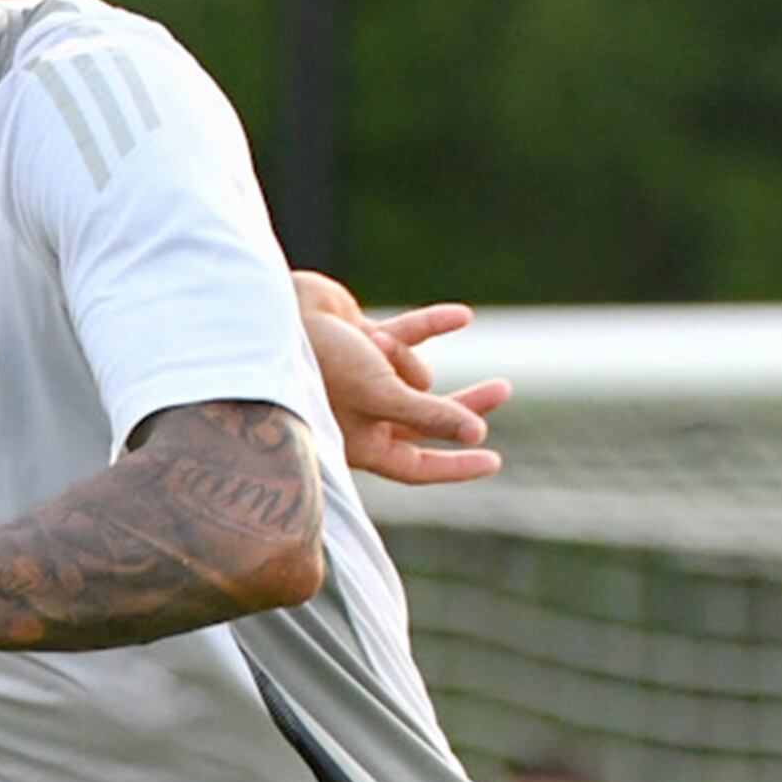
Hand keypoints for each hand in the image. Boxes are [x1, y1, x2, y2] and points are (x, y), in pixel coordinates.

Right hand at [297, 271, 508, 487]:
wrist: (279, 315)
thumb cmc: (322, 364)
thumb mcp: (380, 395)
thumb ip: (429, 415)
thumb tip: (476, 435)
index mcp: (361, 444)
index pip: (417, 465)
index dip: (456, 466)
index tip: (494, 460)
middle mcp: (363, 416)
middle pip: (427, 418)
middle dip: (464, 404)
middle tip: (502, 388)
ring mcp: (363, 378)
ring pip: (414, 370)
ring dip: (402, 354)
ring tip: (371, 345)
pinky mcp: (362, 342)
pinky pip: (409, 334)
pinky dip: (433, 325)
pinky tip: (463, 317)